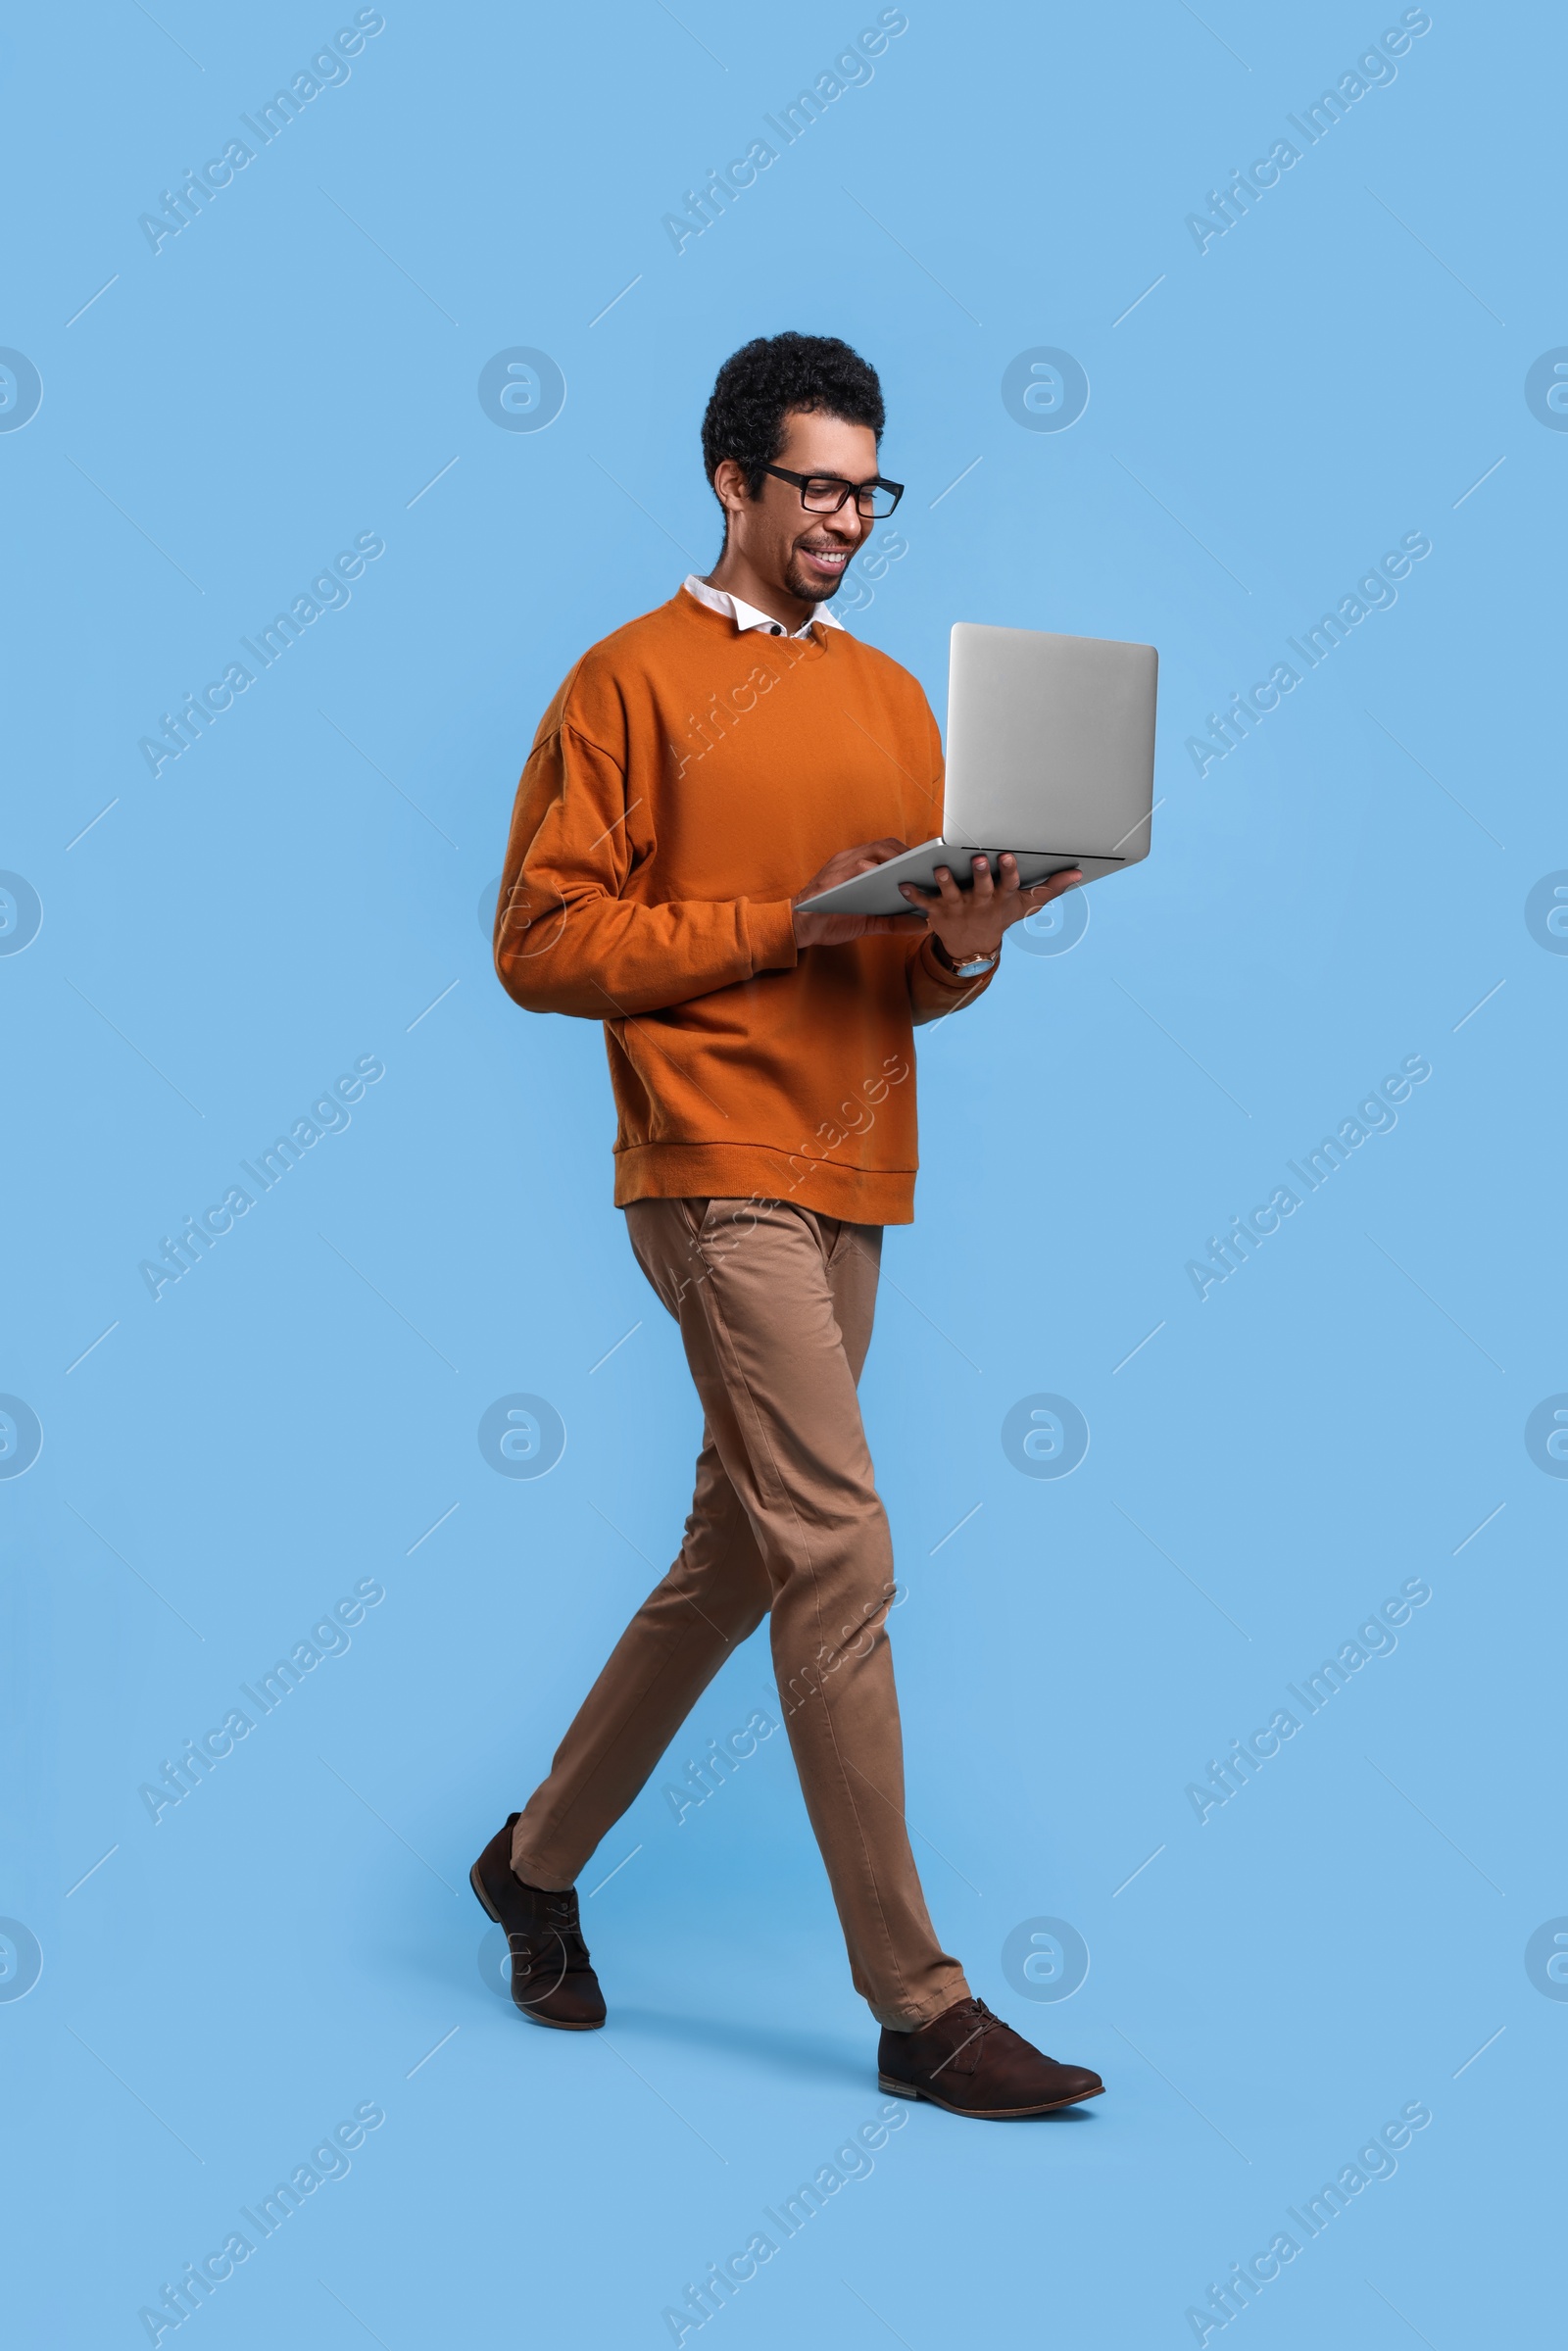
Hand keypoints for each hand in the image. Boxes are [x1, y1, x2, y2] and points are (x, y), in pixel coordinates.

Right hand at [791, 838, 930, 947]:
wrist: (798, 927)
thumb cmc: (829, 920)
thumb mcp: (868, 923)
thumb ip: (894, 922)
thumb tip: (923, 924)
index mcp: (858, 866)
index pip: (888, 850)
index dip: (910, 854)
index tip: (928, 864)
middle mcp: (850, 859)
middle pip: (886, 844)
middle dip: (909, 853)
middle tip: (927, 868)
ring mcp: (841, 865)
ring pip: (876, 850)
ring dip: (898, 858)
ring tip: (916, 872)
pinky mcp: (834, 876)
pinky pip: (860, 866)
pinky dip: (879, 870)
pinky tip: (894, 882)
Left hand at [898, 854, 1082, 963]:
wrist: (972, 947)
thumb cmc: (1000, 916)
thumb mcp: (1026, 904)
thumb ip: (1051, 886)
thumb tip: (1078, 873)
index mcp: (1001, 898)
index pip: (1009, 884)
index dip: (1009, 871)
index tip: (1009, 856)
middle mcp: (980, 903)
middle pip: (981, 887)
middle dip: (981, 874)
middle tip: (980, 858)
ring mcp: (958, 908)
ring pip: (951, 893)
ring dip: (945, 881)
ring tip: (940, 868)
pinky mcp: (937, 912)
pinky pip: (922, 902)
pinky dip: (912, 894)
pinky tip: (902, 883)